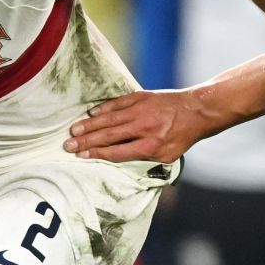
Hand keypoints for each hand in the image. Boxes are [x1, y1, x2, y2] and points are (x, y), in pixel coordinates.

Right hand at [66, 91, 208, 162]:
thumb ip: (146, 160)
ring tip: (73, 130)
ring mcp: (142, 110)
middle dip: (86, 141)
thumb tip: (121, 167)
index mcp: (151, 146)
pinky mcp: (141, 97)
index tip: (82, 157)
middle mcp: (144, 128)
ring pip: (110, 119)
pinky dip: (103, 109)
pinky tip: (91, 114)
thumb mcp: (168, 156)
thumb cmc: (180, 138)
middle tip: (68, 145)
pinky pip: (117, 103)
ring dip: (90, 125)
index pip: (118, 152)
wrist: (196, 111)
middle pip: (109, 136)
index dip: (98, 155)